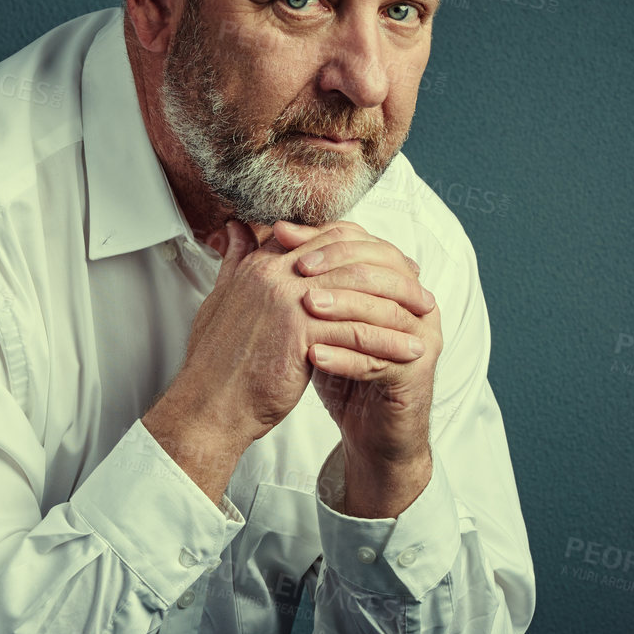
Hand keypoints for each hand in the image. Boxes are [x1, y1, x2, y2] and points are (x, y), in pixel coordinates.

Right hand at [143, 219, 433, 501]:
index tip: (392, 268)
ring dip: (397, 307)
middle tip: (419, 291)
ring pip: (359, 293)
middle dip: (391, 275)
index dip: (364, 253)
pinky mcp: (299, 331)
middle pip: (350, 260)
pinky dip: (388, 341)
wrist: (209, 405)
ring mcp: (286, 299)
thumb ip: (237, 261)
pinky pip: (357, 330)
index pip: (326, 241)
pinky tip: (409, 351)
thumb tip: (239, 229)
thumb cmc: (218, 363)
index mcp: (260, 263)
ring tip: (424, 321)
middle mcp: (274, 273)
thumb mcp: (224, 298)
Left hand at [270, 219, 441, 515]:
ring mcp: (423, 337)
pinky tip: (314, 356)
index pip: (365, 243)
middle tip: (297, 268)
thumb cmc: (344, 367)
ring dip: (342, 306)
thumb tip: (275, 228)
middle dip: (337, 266)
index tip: (282, 237)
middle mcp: (416, 303)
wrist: (370, 429)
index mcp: (396, 281)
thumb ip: (303, 274)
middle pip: (381, 269)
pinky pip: (382, 359)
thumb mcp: (320, 317)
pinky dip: (347, 356)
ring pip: (383, 312)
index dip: (325, 238)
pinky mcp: (418, 374)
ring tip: (304, 307)